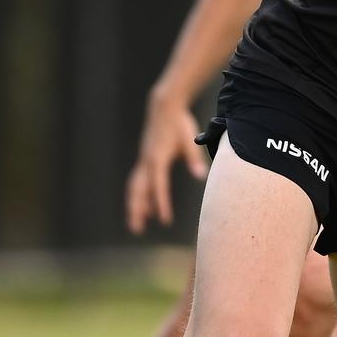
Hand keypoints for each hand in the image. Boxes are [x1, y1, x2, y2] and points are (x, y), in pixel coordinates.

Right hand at [125, 94, 207, 233]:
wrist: (164, 107)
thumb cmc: (179, 124)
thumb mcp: (190, 141)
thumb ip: (194, 159)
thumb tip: (201, 177)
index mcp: (158, 159)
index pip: (159, 187)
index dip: (161, 204)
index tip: (164, 220)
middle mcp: (147, 162)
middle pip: (139, 191)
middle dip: (137, 210)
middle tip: (137, 229)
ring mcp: (144, 160)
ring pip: (135, 187)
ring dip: (135, 205)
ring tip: (137, 223)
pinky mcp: (145, 158)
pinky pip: (139, 180)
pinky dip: (140, 194)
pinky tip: (146, 204)